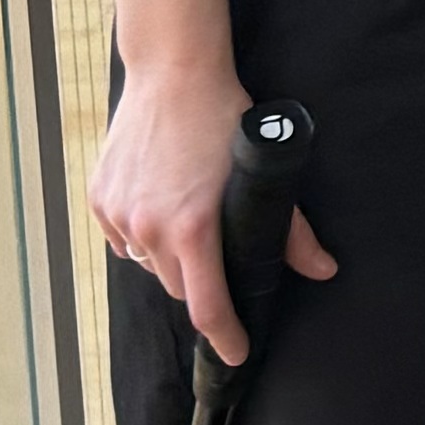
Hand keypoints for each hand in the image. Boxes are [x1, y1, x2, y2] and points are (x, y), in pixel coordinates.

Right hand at [90, 51, 334, 359]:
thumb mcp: (262, 172)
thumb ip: (291, 231)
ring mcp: (120, 215)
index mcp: (193, 229)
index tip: (235, 351)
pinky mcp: (101, 199)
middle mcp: (150, 228)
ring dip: (170, 259)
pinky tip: (160, 207)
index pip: (206, 308)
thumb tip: (323, 269)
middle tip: (219, 259)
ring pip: (150, 264)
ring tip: (189, 223)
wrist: (172, 72)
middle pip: (179, 288)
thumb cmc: (221, 118)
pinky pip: (124, 240)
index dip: (224, 337)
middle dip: (202, 286)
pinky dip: (142, 237)